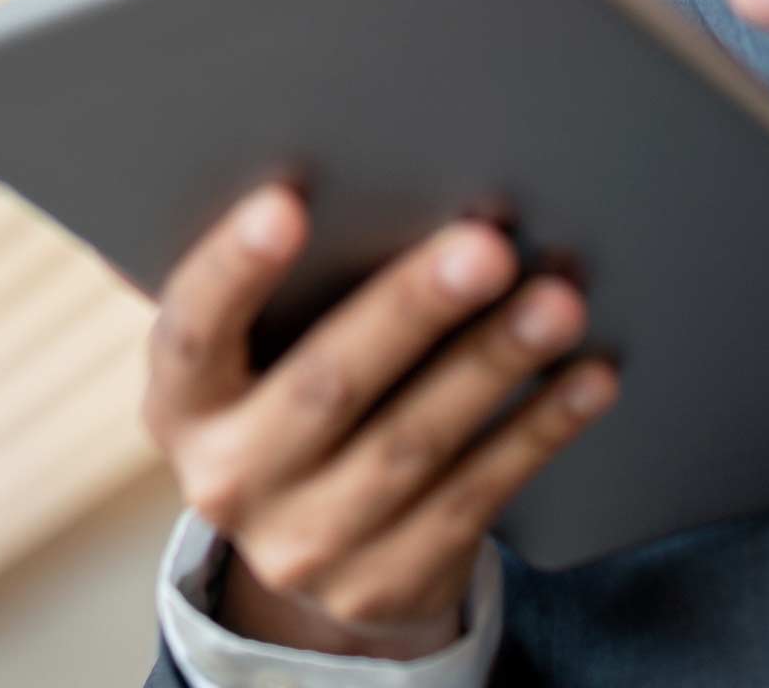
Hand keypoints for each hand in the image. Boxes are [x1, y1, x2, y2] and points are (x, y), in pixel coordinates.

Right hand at [140, 182, 619, 657]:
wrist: (311, 558)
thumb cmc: (289, 400)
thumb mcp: (253, 361)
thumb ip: (289, 297)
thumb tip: (395, 184)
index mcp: (182, 403)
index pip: (191, 330)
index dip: (234, 268)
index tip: (286, 202)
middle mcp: (229, 479)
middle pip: (325, 386)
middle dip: (411, 310)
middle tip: (486, 246)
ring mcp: (307, 544)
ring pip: (414, 444)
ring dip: (494, 365)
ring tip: (558, 303)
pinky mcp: (386, 583)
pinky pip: (474, 497)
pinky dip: (536, 431)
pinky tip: (586, 380)